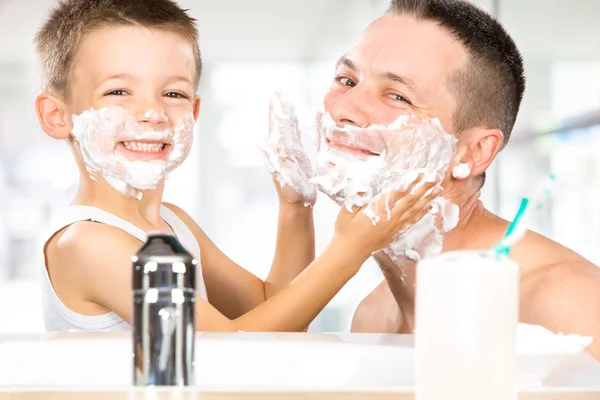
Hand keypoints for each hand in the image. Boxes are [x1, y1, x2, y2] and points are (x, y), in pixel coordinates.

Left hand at [259, 92, 315, 206]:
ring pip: (295, 127)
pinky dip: (314, 124)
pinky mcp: (306, 156)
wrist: (297, 204)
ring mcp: (296, 151)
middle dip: (282, 106)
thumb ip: (279, 158)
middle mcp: (286, 148)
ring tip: (290, 98)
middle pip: (284, 122)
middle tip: (279, 90)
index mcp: (280, 150)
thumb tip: (268, 141)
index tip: (275, 95)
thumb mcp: (284, 175)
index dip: (276, 110)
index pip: (277, 125)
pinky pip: (311, 136)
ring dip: (293, 112)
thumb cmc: (290, 193)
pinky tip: (317, 113)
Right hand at [332, 175, 441, 259]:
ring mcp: (394, 226)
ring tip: (439, 190)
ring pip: (415, 210)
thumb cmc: (345, 231)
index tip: (421, 173)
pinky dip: (421, 214)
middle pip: (411, 200)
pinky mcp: (395, 233)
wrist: (349, 253)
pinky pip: (411, 221)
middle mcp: (390, 217)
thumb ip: (356, 198)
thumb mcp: (345, 212)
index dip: (410, 182)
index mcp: (378, 209)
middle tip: (437, 177)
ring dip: (427, 199)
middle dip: (424, 187)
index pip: (398, 193)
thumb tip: (363, 186)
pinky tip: (429, 208)